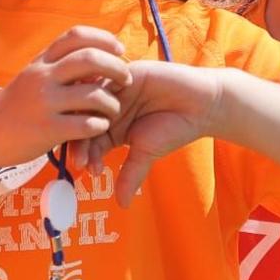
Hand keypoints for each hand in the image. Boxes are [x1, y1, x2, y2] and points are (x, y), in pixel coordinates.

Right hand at [0, 27, 129, 168]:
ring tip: (114, 110)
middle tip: (126, 80)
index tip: (118, 48)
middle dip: (116, 67)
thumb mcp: (31, 77)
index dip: (103, 38)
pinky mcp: (47, 129)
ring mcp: (44, 103)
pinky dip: (99, 125)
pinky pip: (85, 124)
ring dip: (112, 103)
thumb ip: (57, 67)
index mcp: (40, 62)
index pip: (75, 35)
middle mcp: (42, 77)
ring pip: (93, 94)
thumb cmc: (14, 107)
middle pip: (90, 59)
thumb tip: (95, 58)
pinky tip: (99, 127)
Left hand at [83, 61, 227, 205]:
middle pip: (82, 121)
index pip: (87, 140)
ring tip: (95, 131)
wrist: (200, 104)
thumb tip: (122, 205)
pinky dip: (102, 91)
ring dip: (89, 115)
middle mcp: (108, 109)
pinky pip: (105, 78)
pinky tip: (107, 106)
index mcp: (110, 129)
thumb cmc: (174, 128)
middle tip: (81, 156)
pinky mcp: (125, 73)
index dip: (84, 154)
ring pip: (90, 101)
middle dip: (80, 140)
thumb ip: (131, 175)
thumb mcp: (148, 153)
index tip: (89, 169)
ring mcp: (114, 90)